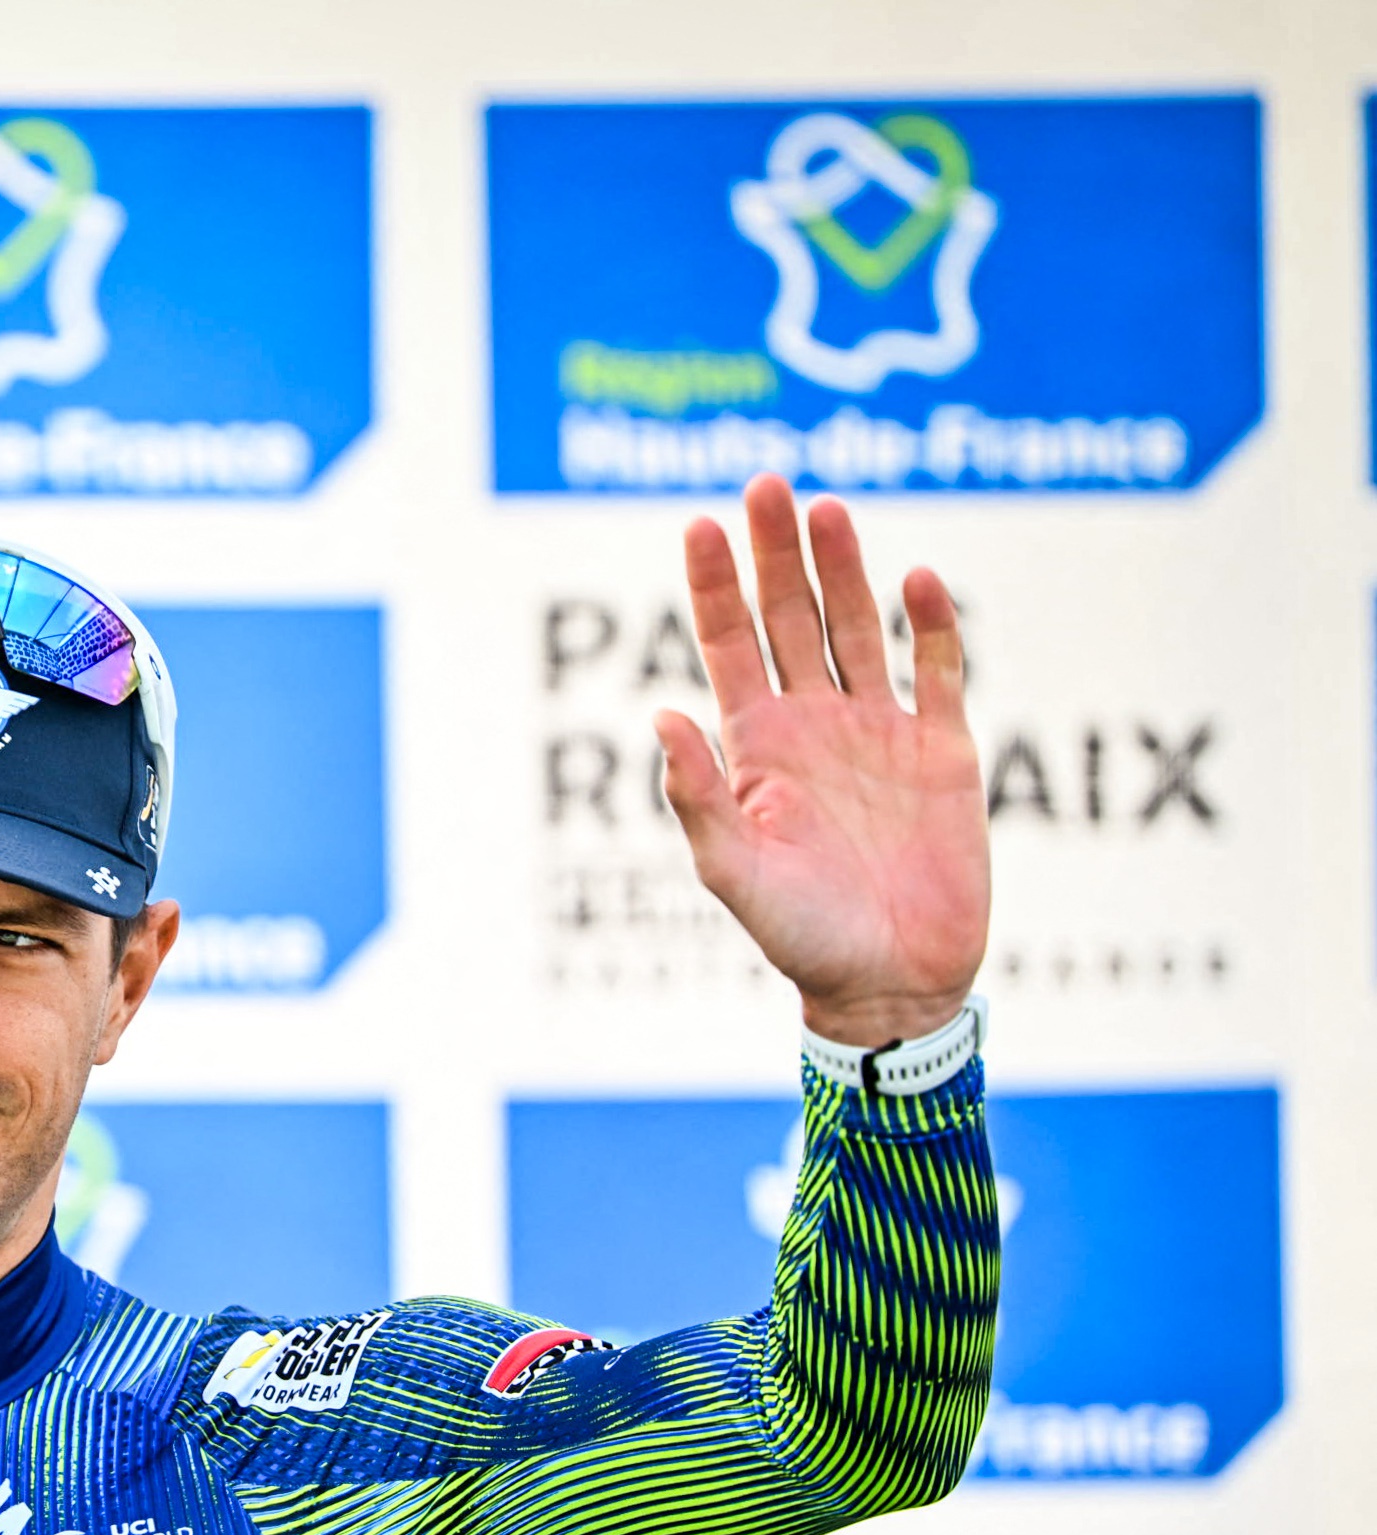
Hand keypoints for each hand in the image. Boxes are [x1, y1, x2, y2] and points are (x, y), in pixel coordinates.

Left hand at [656, 475, 987, 1047]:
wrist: (888, 982)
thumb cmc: (799, 937)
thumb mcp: (734, 871)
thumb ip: (697, 797)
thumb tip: (660, 716)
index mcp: (756, 746)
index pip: (728, 643)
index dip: (714, 584)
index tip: (701, 522)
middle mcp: (814, 724)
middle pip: (790, 616)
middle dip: (777, 553)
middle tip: (767, 484)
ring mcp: (879, 731)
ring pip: (858, 628)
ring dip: (844, 570)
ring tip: (830, 510)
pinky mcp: (944, 750)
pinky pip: (937, 672)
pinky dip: (929, 626)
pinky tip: (915, 582)